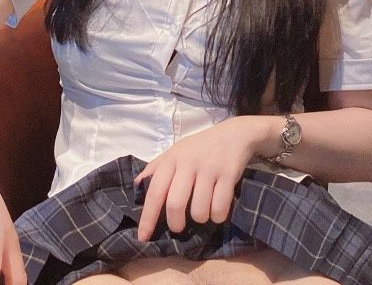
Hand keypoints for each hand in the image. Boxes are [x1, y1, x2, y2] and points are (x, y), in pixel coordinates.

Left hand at [133, 116, 271, 241]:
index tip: (143, 237)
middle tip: (179, 227)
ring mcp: (209, 168)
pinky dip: (218, 216)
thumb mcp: (176, 151)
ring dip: (201, 218)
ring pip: (199, 211)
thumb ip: (156, 167)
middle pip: (175, 205)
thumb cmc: (200, 147)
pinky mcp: (228, 174)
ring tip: (203, 210)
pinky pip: (219, 209)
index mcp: (172, 158)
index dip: (148, 217)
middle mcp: (188, 162)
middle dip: (176, 224)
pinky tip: (218, 209)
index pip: (155, 191)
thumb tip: (136, 185)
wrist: (234, 134)